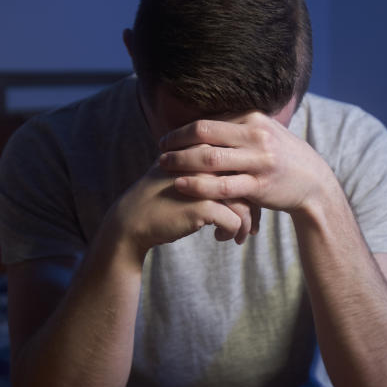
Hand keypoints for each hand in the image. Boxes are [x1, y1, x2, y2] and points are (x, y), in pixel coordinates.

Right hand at [104, 165, 254, 263]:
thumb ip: (209, 165)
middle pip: (247, 182)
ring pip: (245, 203)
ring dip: (245, 223)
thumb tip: (243, 173)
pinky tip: (221, 238)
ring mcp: (204, 183)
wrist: (132, 220)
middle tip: (252, 226)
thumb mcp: (184, 171)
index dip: (249, 185)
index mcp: (203, 148)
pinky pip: (234, 221)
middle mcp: (206, 161)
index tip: (250, 204)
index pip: (240, 163)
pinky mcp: (202, 206)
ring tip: (240, 235)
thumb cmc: (162, 197)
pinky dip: (232, 232)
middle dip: (254, 207)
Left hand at [157, 112, 336, 216]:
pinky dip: (199, 185)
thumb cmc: (281, 158)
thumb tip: (204, 123)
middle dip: (177, 141)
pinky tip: (181, 185)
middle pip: (205, 133)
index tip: (167, 138)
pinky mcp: (260, 186)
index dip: (183, 130)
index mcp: (254, 119)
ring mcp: (259, 161)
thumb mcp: (264, 134)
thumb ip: (237, 128)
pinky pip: (223, 186)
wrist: (314, 183)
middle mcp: (257, 136)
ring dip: (182, 162)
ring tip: (163, 166)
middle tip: (159, 150)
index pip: (210, 121)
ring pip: (211, 159)